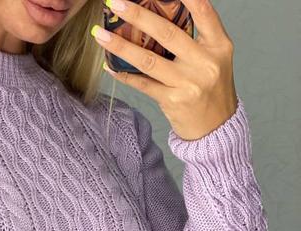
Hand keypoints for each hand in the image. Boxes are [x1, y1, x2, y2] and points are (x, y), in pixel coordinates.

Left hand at [91, 0, 237, 140]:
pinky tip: (110, 66)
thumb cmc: (211, 88)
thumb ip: (194, 39)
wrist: (216, 128)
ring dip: (121, 46)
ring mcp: (188, 83)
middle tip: (115, 2)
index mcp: (218, 45)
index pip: (203, 11)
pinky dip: (124, 75)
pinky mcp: (173, 101)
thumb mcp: (213, 58)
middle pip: (167, 33)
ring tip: (101, 35)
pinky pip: (143, 84)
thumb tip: (158, 15)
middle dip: (138, 15)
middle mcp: (205, 62)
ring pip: (148, 60)